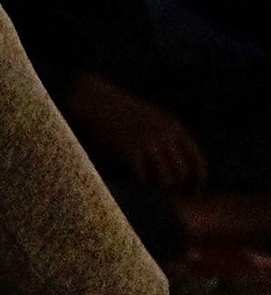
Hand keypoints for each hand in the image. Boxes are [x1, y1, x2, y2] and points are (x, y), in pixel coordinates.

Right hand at [61, 72, 207, 192]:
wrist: (97, 101)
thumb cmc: (122, 112)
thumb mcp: (153, 118)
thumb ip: (168, 135)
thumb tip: (180, 161)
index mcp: (173, 127)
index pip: (196, 159)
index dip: (198, 178)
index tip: (193, 190)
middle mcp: (165, 136)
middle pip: (182, 173)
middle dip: (177, 186)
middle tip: (168, 192)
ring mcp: (148, 143)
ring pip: (165, 179)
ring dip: (158, 185)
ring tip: (150, 183)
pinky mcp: (131, 150)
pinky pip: (142, 176)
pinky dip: (139, 180)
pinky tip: (134, 175)